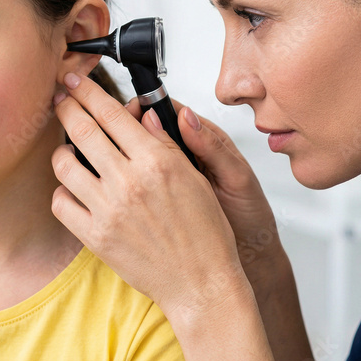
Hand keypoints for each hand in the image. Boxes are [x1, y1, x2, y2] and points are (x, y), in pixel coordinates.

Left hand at [51, 72, 256, 320]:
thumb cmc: (205, 234)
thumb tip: (141, 116)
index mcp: (155, 161)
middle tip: (60, 98)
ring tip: (68, 149)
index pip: (111, 113)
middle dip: (66, 106)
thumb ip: (165, 144)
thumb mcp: (194, 178)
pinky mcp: (95, 236)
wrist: (200, 283)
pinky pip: (61, 203)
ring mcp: (108, 210)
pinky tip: (74, 188)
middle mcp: (128, 182)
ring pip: (64, 165)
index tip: (75, 80)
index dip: (87, 90)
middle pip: (82, 129)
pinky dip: (63, 191)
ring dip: (62, 150)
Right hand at [122, 96, 285, 277]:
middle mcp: (183, 156)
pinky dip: (127, 184)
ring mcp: (169, 179)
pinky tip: (117, 186)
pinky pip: (140, 186)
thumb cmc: (249, 213)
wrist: (250, 252)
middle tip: (113, 132)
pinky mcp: (161, 201)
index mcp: (202, 141)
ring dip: (124, 157)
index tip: (131, 109)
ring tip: (110, 158)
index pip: (169, 114)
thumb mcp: (235, 177)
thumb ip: (212, 147)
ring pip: (139, 159)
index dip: (147, 108)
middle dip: (127, 129)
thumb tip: (185, 116)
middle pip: (147, 133)